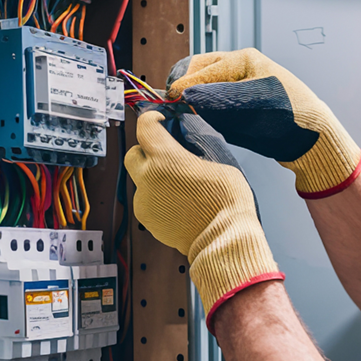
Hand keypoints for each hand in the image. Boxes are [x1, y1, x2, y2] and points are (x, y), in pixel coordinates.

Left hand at [125, 105, 283, 324]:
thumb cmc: (227, 201)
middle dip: (147, 151)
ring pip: (140, 180)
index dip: (151, 120)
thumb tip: (188, 130)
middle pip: (133, 153)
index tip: (158, 121)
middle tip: (166, 155)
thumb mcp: (220, 161)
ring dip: (154, 178)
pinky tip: (179, 204)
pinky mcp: (147, 219)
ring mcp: (145, 201)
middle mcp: (148, 178)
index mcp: (166, 159)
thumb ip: (198, 144)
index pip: (144, 128)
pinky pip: (147, 201)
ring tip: (180, 187)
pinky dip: (158, 198)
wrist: (223, 240)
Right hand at [165, 48, 360, 197]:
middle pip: (201, 70)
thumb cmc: (289, 118)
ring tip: (185, 108)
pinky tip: (202, 114)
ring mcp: (242, 82)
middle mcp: (241, 67)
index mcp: (244, 60)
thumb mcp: (250, 106)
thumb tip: (186, 96)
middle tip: (174, 103)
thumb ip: (217, 99)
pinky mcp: (243, 100)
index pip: (203, 69)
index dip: (184, 84)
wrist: (312, 138)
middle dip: (186, 85)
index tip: (169, 98)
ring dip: (195, 94)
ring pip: (207, 84)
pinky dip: (206, 104)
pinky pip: (216, 98)